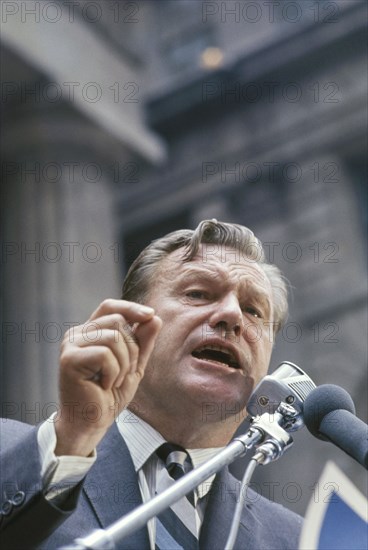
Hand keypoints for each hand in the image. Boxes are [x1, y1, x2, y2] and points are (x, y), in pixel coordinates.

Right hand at [54, 299, 161, 455]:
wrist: (92, 424)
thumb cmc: (109, 396)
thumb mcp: (134, 365)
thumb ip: (143, 342)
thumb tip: (154, 318)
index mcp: (90, 332)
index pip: (110, 306)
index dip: (130, 307)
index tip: (150, 315)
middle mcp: (77, 334)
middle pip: (118, 321)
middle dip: (132, 348)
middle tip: (124, 373)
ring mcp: (71, 345)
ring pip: (114, 337)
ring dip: (124, 363)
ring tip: (114, 381)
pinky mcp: (69, 359)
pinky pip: (105, 354)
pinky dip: (114, 372)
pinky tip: (104, 386)